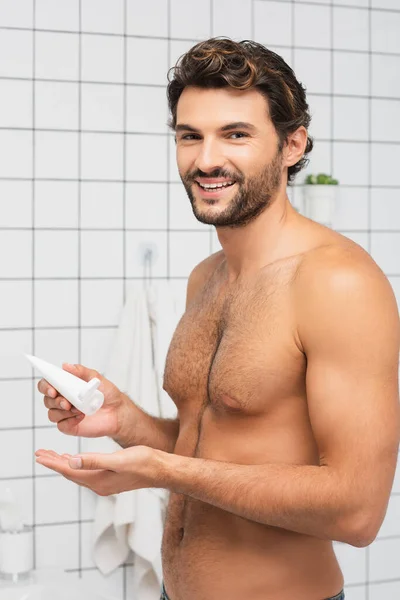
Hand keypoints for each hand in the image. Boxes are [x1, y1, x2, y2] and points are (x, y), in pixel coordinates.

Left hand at [34, 446, 162, 495]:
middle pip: (71, 473)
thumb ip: (95, 461)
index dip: (53, 462)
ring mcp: (105, 482)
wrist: (161, 470)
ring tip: (52, 454)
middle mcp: (99, 484)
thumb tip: (72, 462)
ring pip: (78, 472)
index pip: (70, 472)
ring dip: (64, 462)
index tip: (39, 456)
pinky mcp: (110, 477)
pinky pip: (87, 471)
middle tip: (40, 453)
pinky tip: (75, 458)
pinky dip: (77, 463)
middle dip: (54, 462)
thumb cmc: (144, 463)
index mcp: (99, 481)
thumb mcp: (118, 460)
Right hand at [37, 363, 125, 438]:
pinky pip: (61, 425)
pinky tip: (81, 417)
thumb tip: (65, 366)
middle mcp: (62, 400)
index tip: (53, 390)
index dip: (45, 386)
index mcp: (65, 386)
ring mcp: (65, 414)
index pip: (46, 384)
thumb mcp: (96, 379)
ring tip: (79, 409)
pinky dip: (69, 421)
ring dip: (63, 412)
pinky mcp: (70, 426)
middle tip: (67, 403)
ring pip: (52, 414)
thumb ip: (81, 372)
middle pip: (47, 400)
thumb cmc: (107, 394)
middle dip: (55, 401)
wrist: (119, 411)